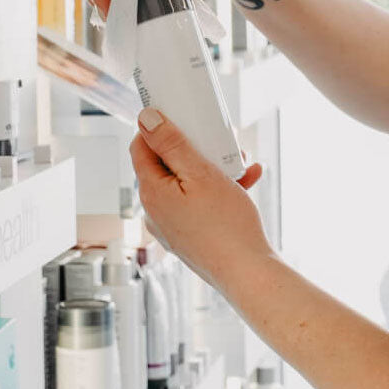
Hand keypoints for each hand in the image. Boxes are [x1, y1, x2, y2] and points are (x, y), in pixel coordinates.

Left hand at [130, 107, 270, 289]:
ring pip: (186, 183)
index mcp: (151, 193)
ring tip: (239, 163)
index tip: (179, 115)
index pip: (141, 148)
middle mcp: (155, 211)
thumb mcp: (200, 173)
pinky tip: (245, 182)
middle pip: (166, 165)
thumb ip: (171, 144)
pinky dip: (218, 190)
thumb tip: (146, 119)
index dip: (158, 127)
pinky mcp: (189, 235)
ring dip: (212, 167)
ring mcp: (172, 225)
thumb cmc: (226, 225)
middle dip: (194, 148)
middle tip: (219, 140)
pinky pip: (198, 203)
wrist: (247, 272)